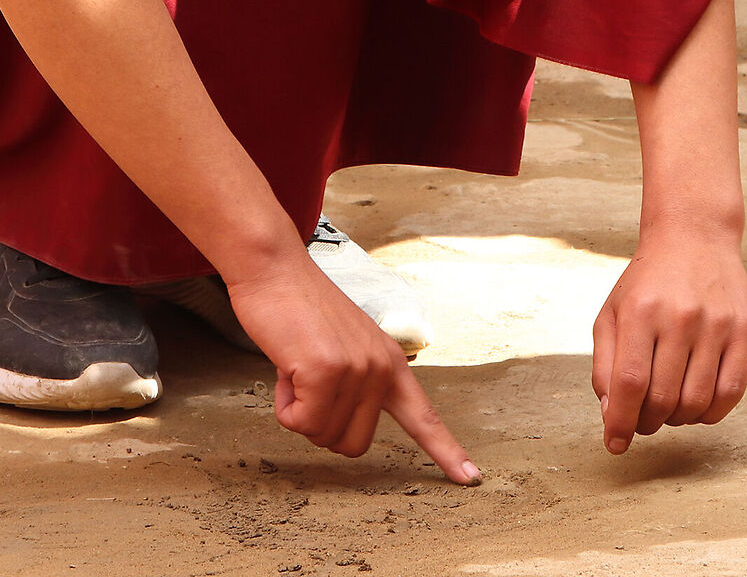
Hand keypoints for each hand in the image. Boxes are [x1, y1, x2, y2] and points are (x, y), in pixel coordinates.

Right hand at [226, 250, 480, 484]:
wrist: (274, 268)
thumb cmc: (299, 309)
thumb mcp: (344, 346)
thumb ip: (356, 383)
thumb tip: (341, 429)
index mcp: (390, 363)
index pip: (425, 417)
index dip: (447, 452)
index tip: (471, 479)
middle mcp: (381, 368)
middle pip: (353, 444)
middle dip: (320, 424)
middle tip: (307, 383)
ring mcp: (357, 369)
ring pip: (322, 435)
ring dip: (299, 411)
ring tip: (297, 367)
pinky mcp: (326, 371)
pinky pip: (299, 422)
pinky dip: (284, 405)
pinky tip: (286, 367)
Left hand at [591, 225, 746, 453]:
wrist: (695, 237)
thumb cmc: (647, 282)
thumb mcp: (612, 313)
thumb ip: (605, 365)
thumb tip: (612, 416)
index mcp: (640, 312)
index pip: (629, 384)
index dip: (620, 422)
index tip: (616, 444)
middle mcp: (680, 317)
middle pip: (663, 398)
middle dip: (647, 422)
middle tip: (642, 419)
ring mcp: (717, 325)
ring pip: (697, 402)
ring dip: (678, 420)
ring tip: (668, 409)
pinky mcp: (745, 332)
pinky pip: (731, 393)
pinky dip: (710, 413)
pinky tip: (696, 406)